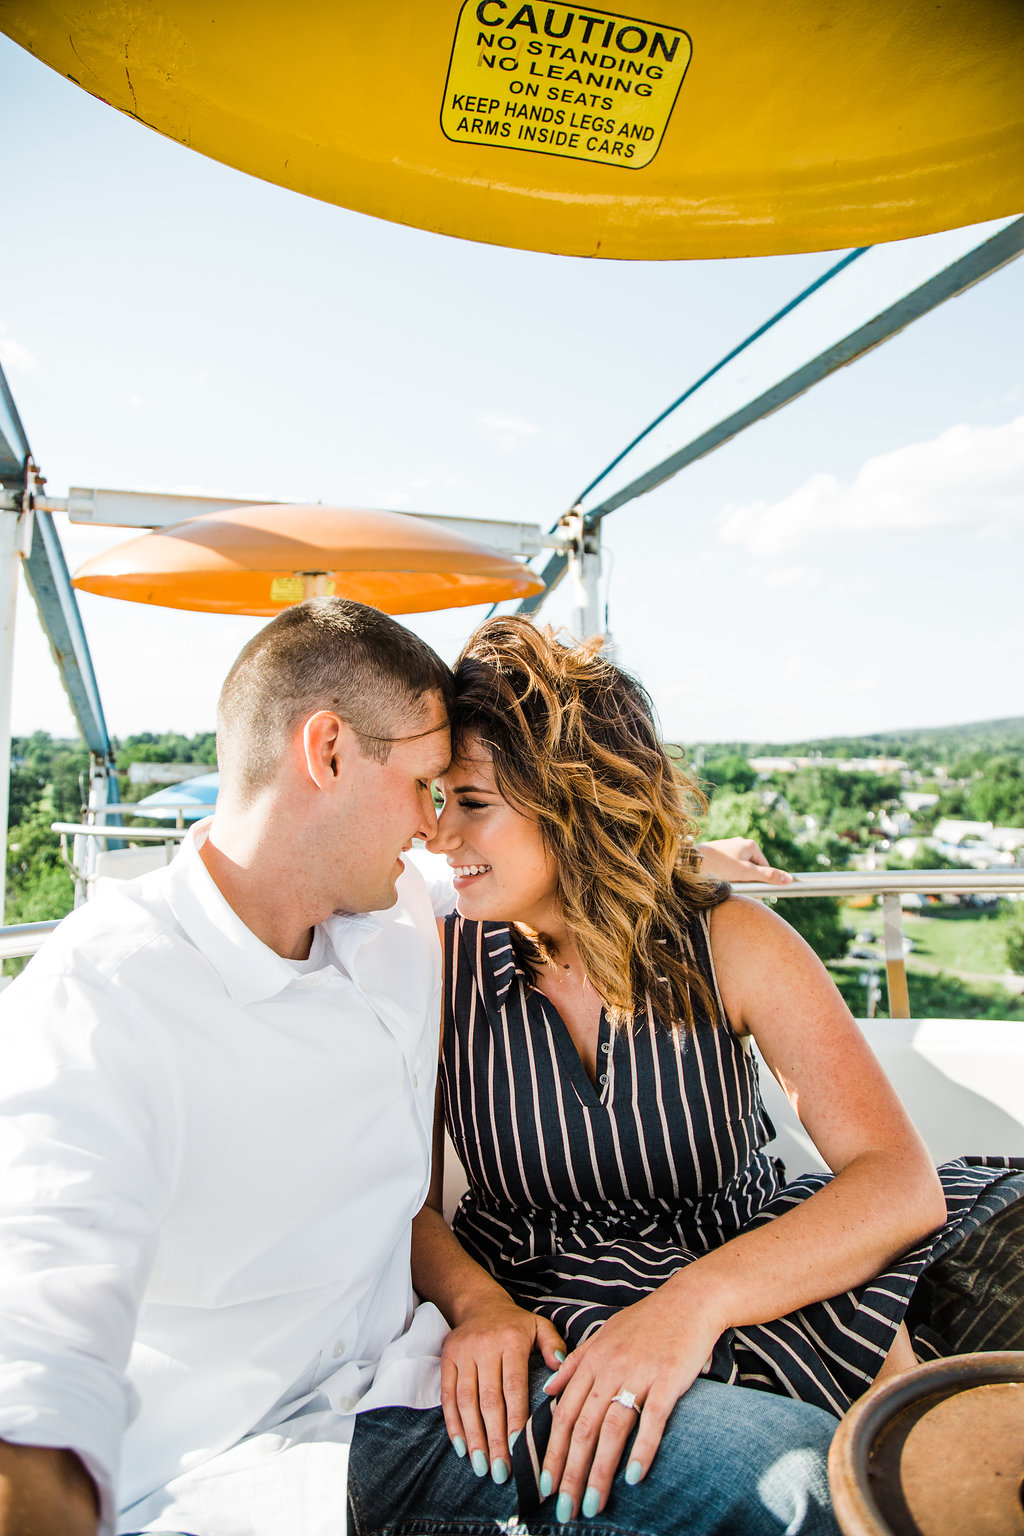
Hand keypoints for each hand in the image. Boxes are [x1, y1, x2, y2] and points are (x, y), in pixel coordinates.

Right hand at [440, 1296, 563, 1484]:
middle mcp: (484, 1346)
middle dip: (494, 1439)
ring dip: (473, 1437)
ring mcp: (463, 1353)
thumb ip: (554, 1345)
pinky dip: (453, 1424)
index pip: (513, 1386)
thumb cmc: (515, 1324)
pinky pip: (447, 1395)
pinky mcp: (446, 1358)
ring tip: (482, 1467)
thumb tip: (562, 1366)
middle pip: (488, 1400)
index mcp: (511, 1341)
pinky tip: (461, 1448)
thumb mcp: (539, 1327)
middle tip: (501, 1472)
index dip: (515, 1420)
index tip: (520, 1450)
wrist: (480, 1303)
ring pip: (466, 1401)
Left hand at [538, 1283, 720, 1519]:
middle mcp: (608, 1368)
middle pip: (582, 1427)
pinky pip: (652, 1420)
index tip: (542, 1482)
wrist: (689, 1300)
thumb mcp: (604, 1334)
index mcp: (591, 1359)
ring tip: (592, 1505)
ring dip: (599, 1471)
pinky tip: (632, 1477)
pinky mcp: (667, 1379)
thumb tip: (549, 1389)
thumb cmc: (647, 1321)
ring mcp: (638, 1373)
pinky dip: (641, 1450)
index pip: (563, 1413)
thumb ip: (575, 1362)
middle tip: (562, 1508)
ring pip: (611, 1429)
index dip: (551, 1450)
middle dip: (569, 1472)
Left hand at [697, 837, 792, 885]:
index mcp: (750, 845)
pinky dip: (727, 877)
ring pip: (740, 870)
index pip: (765, 867)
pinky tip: (719, 882)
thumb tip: (789, 880)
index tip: (756, 893)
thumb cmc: (719, 866)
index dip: (762, 882)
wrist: (690, 863)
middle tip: (740, 891)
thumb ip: (768, 876)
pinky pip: (728, 869)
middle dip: (749, 882)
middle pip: (752, 869)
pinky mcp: (718, 855)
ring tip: (727, 886)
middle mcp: (740, 844)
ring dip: (737, 881)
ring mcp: (728, 849)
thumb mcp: (746, 873)